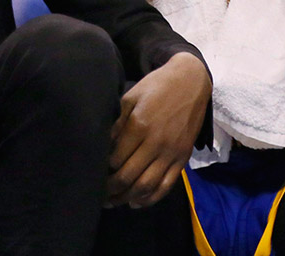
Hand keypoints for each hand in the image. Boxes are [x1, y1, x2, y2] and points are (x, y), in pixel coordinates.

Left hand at [106, 53, 210, 207]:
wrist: (190, 82)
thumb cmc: (155, 87)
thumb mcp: (130, 97)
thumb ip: (117, 122)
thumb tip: (104, 145)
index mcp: (139, 126)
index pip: (116, 159)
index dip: (103, 170)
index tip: (93, 173)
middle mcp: (156, 143)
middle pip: (129, 176)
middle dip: (111, 189)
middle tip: (98, 194)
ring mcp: (171, 153)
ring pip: (147, 185)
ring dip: (127, 197)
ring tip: (113, 202)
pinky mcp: (183, 158)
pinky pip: (166, 185)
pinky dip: (151, 198)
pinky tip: (136, 202)